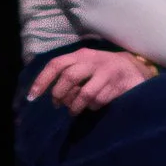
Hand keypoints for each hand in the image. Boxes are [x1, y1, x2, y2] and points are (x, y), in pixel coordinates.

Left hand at [33, 45, 156, 115]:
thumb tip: (48, 93)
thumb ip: (68, 74)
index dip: (42, 80)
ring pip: (84, 93)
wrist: (134, 68)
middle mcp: (92, 60)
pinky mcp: (116, 85)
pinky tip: (92, 106)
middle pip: (69, 78)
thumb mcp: (84, 66)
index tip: (32, 97)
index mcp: (80, 55)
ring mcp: (106, 72)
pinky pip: (98, 101)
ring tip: (74, 110)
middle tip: (59, 105)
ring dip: (76, 106)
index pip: (56, 64)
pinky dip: (91, 107)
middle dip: (61, 95)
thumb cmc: (102, 69)